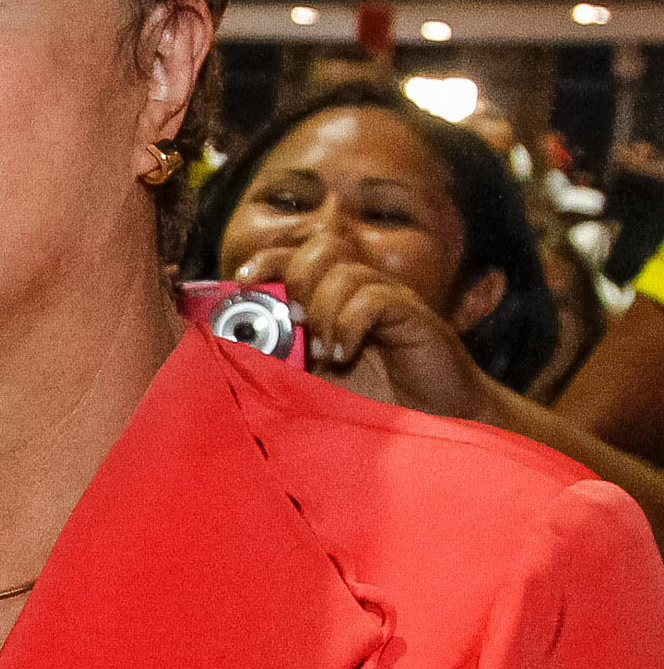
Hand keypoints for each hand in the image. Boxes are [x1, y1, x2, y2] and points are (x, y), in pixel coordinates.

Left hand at [236, 228, 490, 418]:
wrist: (437, 421)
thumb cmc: (375, 401)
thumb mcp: (313, 378)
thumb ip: (279, 357)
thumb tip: (230, 343)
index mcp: (334, 297)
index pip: (298, 254)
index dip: (268, 258)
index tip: (243, 280)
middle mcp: (361, 290)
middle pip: (323, 246)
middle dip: (296, 276)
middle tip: (292, 319)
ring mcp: (390, 300)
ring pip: (346, 271)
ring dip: (323, 310)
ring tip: (322, 353)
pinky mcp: (414, 317)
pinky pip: (375, 299)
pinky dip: (349, 324)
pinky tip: (343, 355)